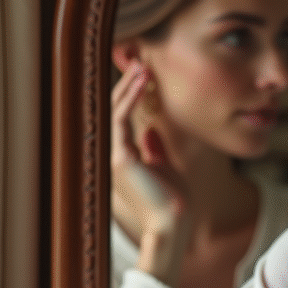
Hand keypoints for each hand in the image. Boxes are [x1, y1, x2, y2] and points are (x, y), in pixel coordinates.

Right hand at [111, 62, 188, 285]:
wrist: (172, 225)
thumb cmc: (172, 202)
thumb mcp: (166, 168)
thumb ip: (155, 149)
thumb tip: (150, 128)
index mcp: (125, 158)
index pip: (124, 118)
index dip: (131, 95)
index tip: (144, 75)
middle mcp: (115, 155)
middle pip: (116, 111)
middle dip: (127, 85)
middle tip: (140, 62)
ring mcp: (115, 156)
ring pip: (116, 111)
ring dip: (129, 86)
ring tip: (142, 66)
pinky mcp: (121, 158)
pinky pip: (122, 119)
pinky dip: (131, 98)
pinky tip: (143, 82)